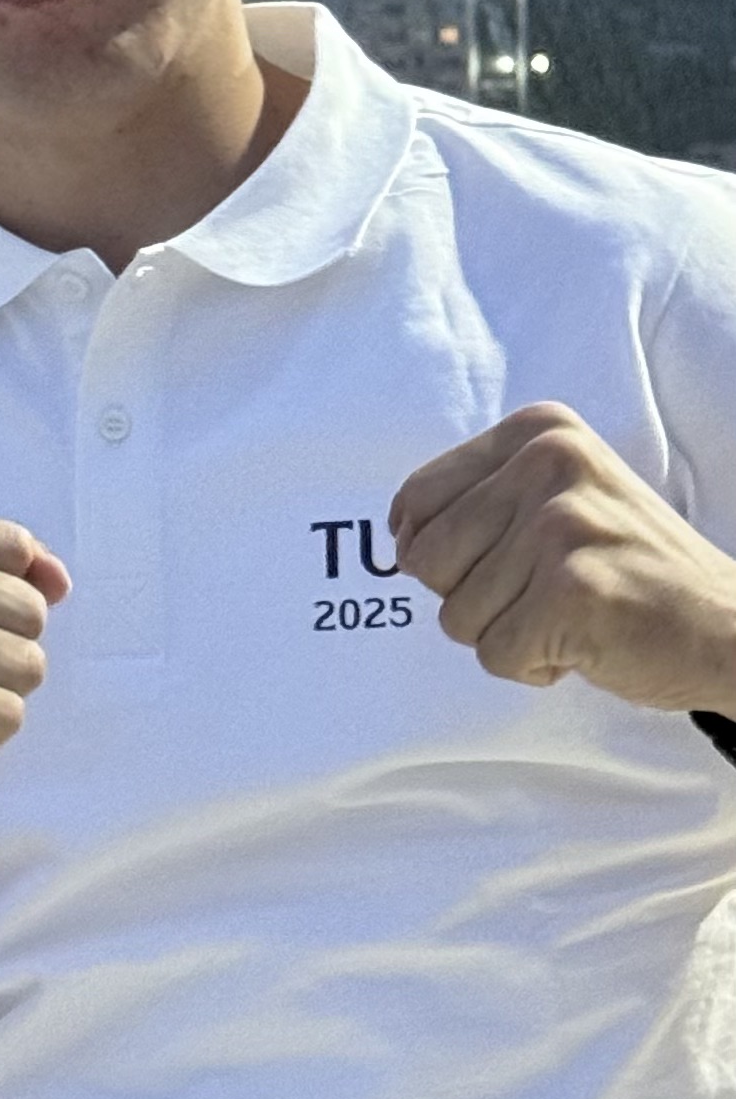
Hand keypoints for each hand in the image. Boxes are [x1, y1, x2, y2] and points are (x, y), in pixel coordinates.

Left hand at [392, 404, 735, 710]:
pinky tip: (584, 643)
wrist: (730, 626)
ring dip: (508, 635)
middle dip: (473, 599)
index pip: (416, 500)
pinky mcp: (571, 589)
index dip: (434, 553)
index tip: (489, 566)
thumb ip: (483, 500)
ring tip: (569, 615)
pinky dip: (534, 667)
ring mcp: (559, 524)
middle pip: (425, 561)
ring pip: (456, 616)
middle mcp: (547, 463)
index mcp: (539, 431)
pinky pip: (496, 654)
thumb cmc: (634, 568)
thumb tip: (397, 534)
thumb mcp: (564, 496)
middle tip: (543, 596)